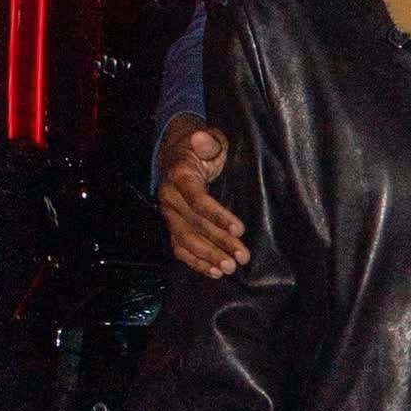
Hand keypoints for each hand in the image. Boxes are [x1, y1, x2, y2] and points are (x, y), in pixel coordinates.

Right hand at [156, 113, 250, 277]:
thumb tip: (202, 138)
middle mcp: (169, 198)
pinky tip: (213, 272)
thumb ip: (206, 142)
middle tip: (242, 257)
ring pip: (186, 241)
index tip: (240, 229)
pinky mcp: (171, 227)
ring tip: (229, 268)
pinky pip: (180, 249)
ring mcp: (168, 215)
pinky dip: (196, 262)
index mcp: (179, 176)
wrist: (176, 155)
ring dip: (208, 257)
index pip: (198, 200)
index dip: (218, 216)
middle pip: (194, 225)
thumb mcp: (205, 140)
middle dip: (219, 243)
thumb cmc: (198, 149)